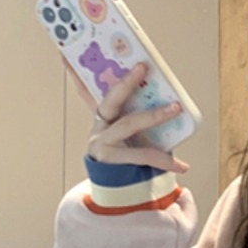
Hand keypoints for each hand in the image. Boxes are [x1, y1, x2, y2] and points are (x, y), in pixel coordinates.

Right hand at [65, 60, 189, 173]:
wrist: (120, 196)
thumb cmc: (129, 162)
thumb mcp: (131, 138)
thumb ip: (137, 120)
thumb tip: (167, 101)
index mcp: (101, 119)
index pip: (86, 91)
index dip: (75, 72)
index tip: (65, 52)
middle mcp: (99, 129)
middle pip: (111, 100)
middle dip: (126, 82)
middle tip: (143, 66)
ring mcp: (104, 145)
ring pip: (129, 124)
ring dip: (155, 114)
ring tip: (176, 108)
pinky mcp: (114, 162)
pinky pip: (144, 155)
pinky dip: (166, 160)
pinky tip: (183, 166)